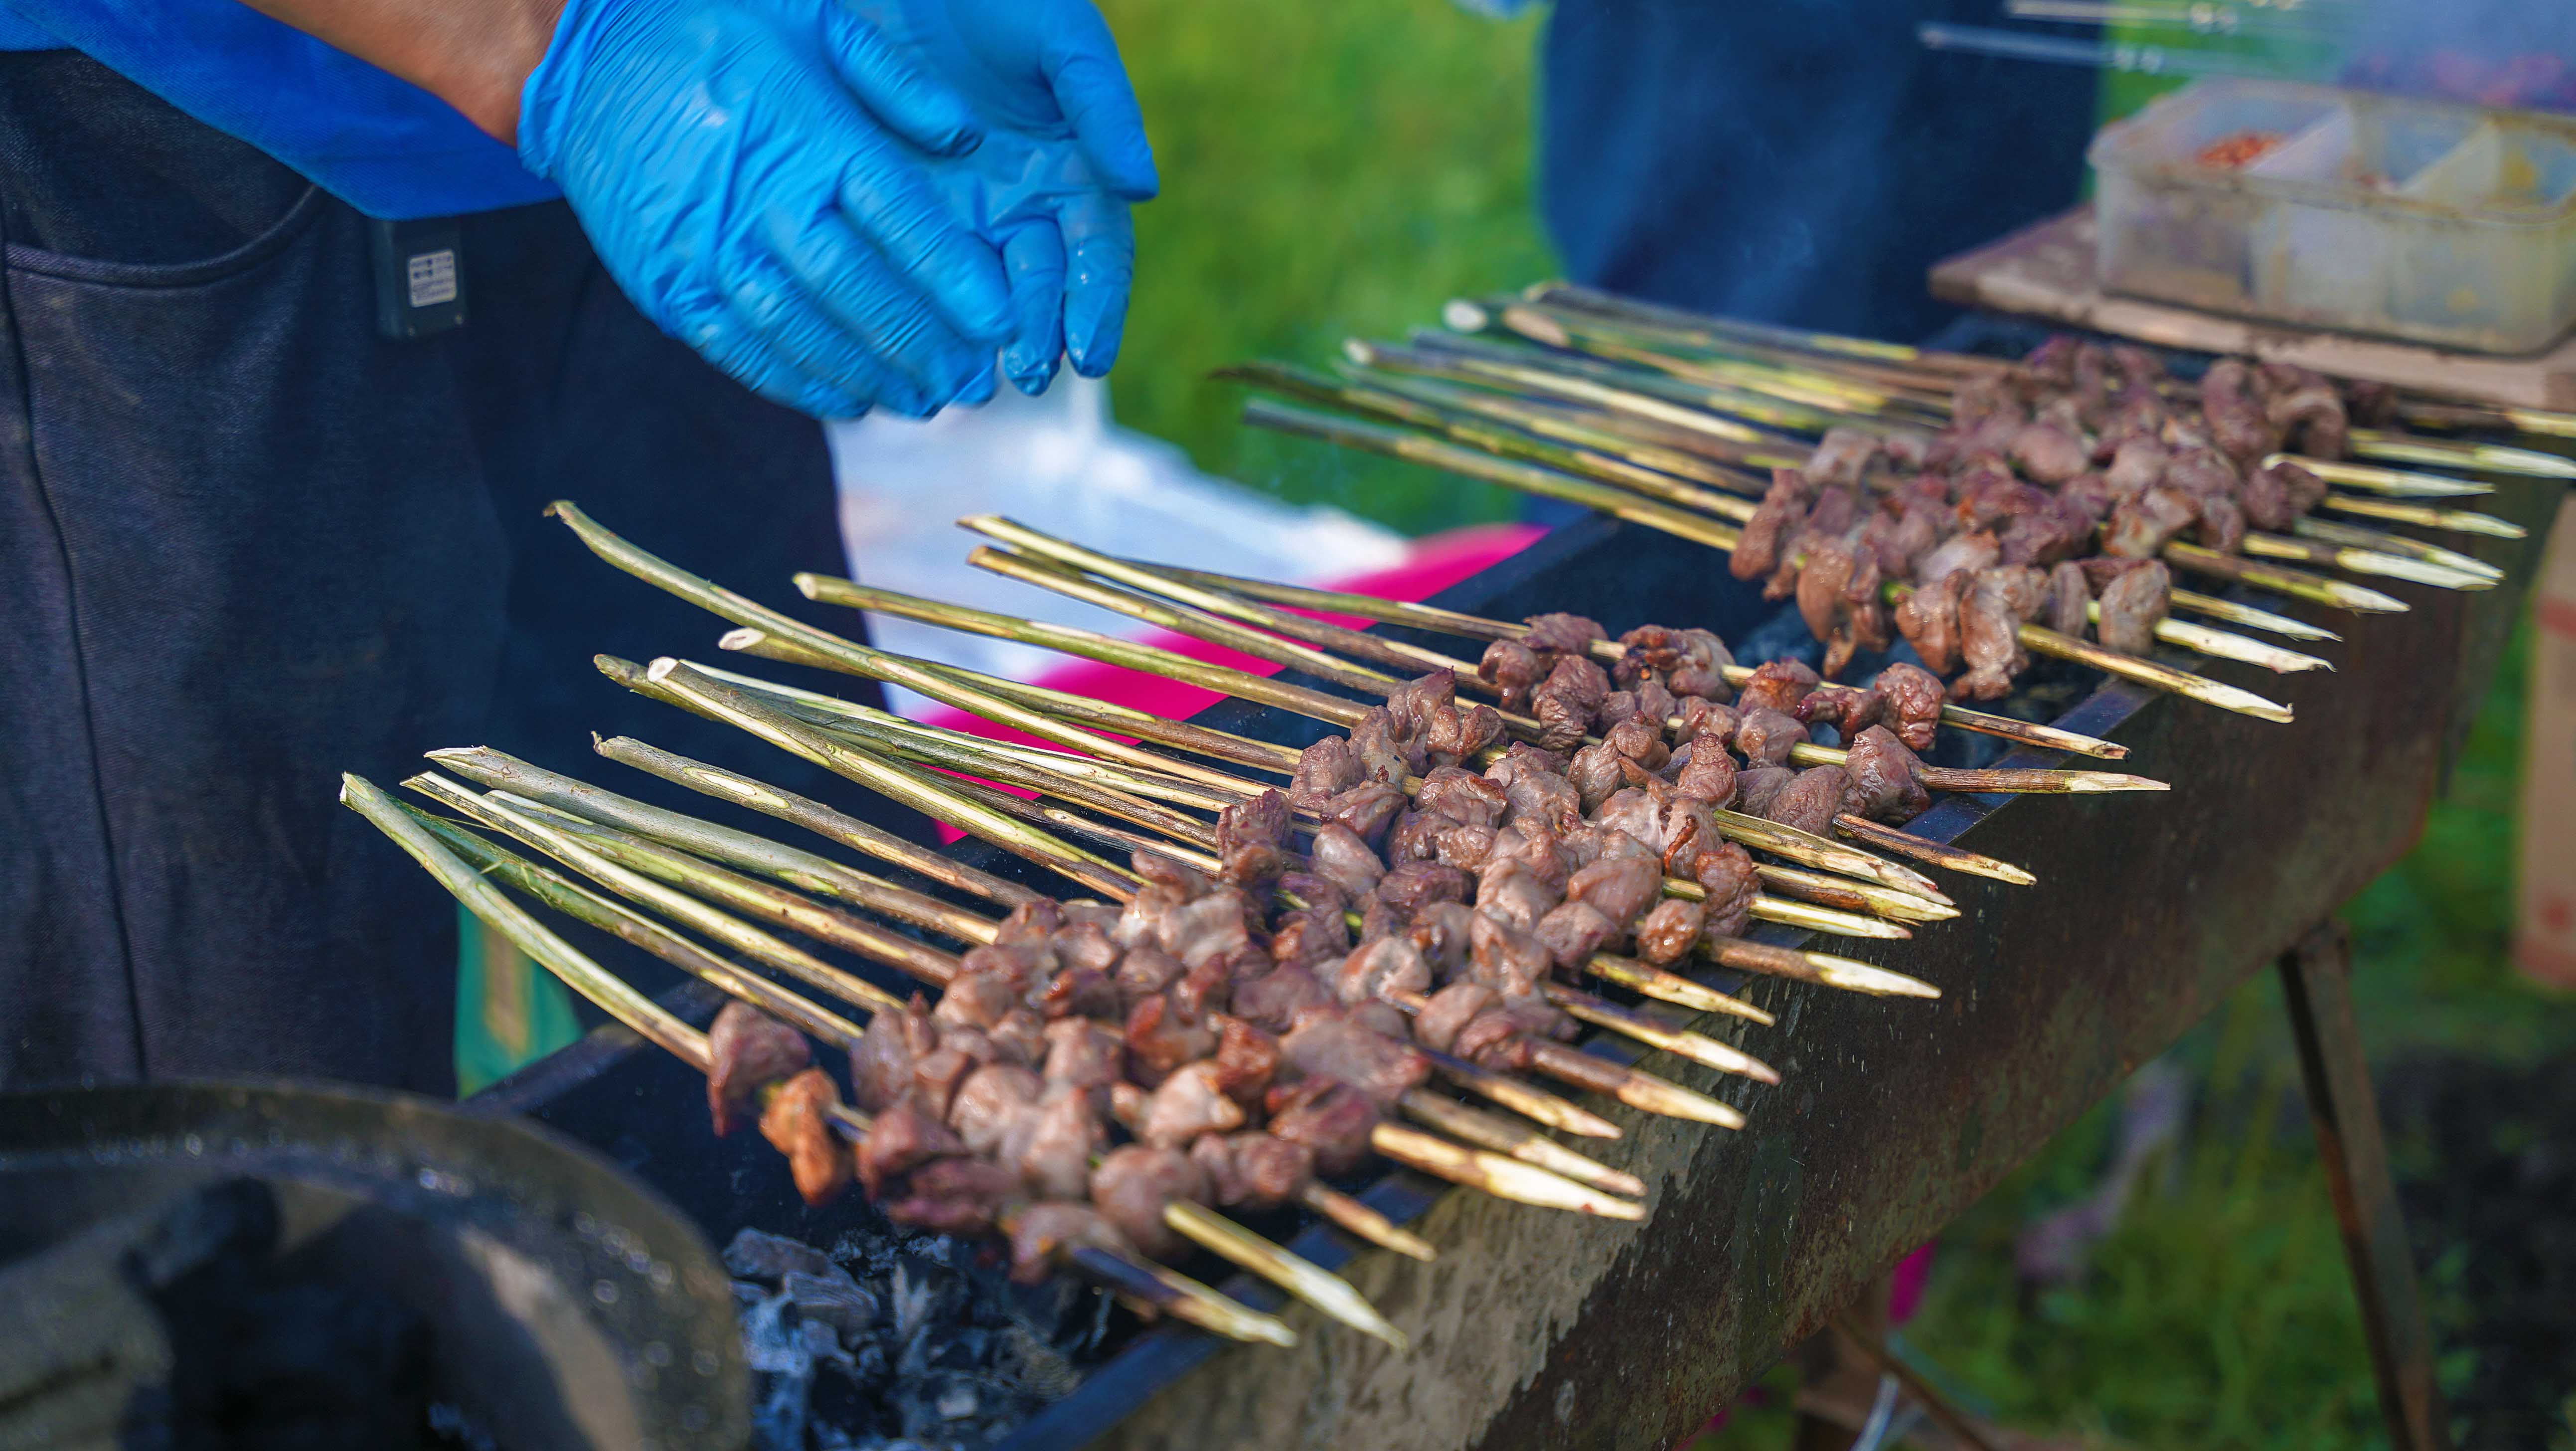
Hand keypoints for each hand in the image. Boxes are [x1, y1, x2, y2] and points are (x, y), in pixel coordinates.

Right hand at [517, 0, 1018, 417]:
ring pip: (803, 333)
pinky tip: (845, 401)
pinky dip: (796, 384)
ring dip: (868, 376)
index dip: (956, 281)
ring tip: (920, 402)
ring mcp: (707, 251)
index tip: (1000, 325)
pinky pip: (740, 349)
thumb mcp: (811, 19)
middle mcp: (759, 201)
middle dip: (922, 346)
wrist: (583, 60)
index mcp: (808, 135)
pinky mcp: (667, 286)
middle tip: (971, 384)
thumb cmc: (712, 32)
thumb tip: (963, 135)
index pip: (900, 221)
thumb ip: (893, 78)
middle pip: (858, 291)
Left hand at [848, 0, 1154, 391]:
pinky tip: (913, 353)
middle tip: (1026, 372)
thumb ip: (1103, 105)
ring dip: (980, 345)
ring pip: (975, 294)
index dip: (1096, 306)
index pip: (1096, 256)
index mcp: (1071, 174)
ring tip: (973, 381)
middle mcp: (1018, 206)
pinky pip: (909, 276)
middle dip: (1037, 336)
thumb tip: (1142, 187)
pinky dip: (917, 318)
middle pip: (1037, 287)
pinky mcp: (894, 211)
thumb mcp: (1062, 37)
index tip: (1089, 354)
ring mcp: (957, 213)